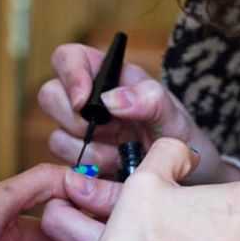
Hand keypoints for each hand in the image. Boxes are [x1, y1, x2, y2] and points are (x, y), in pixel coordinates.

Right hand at [39, 43, 239, 183]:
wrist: (189, 183)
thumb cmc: (183, 141)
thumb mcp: (175, 118)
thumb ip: (150, 100)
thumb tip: (111, 99)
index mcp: (109, 77)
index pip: (69, 57)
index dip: (69, 74)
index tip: (85, 101)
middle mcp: (90, 102)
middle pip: (50, 96)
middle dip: (77, 121)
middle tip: (110, 134)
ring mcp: (81, 134)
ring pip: (57, 137)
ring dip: (90, 152)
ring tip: (124, 158)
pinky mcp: (79, 165)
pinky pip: (66, 168)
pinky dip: (91, 174)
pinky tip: (117, 173)